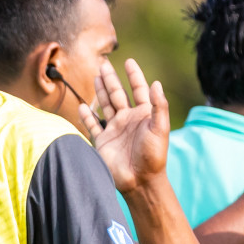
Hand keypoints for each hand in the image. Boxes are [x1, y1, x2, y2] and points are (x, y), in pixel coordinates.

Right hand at [78, 58, 169, 193]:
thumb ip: (158, 106)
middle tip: (104, 64)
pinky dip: (87, 116)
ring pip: (105, 106)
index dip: (134, 76)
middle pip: (117, 94)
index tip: (129, 62)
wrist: (139, 181)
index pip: (138, 90)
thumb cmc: (153, 156)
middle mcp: (127, 120)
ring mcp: (114, 130)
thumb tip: (156, 83)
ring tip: (96, 77)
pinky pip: (92, 126)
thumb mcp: (160, 128)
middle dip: (111, 79)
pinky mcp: (103, 142)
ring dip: (100, 91)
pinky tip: (82, 106)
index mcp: (143, 115)